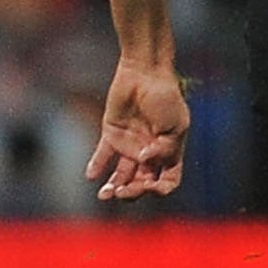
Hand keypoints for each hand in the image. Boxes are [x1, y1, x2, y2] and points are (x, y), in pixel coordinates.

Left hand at [88, 59, 189, 201]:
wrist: (144, 73)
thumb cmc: (165, 97)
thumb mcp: (176, 124)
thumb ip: (164, 147)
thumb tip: (145, 162)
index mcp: (170, 151)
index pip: (168, 180)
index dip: (161, 189)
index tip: (151, 186)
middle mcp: (150, 151)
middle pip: (142, 182)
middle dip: (133, 192)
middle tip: (122, 192)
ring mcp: (130, 144)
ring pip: (122, 175)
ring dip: (114, 187)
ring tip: (105, 193)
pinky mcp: (112, 134)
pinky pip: (103, 155)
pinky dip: (96, 166)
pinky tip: (91, 175)